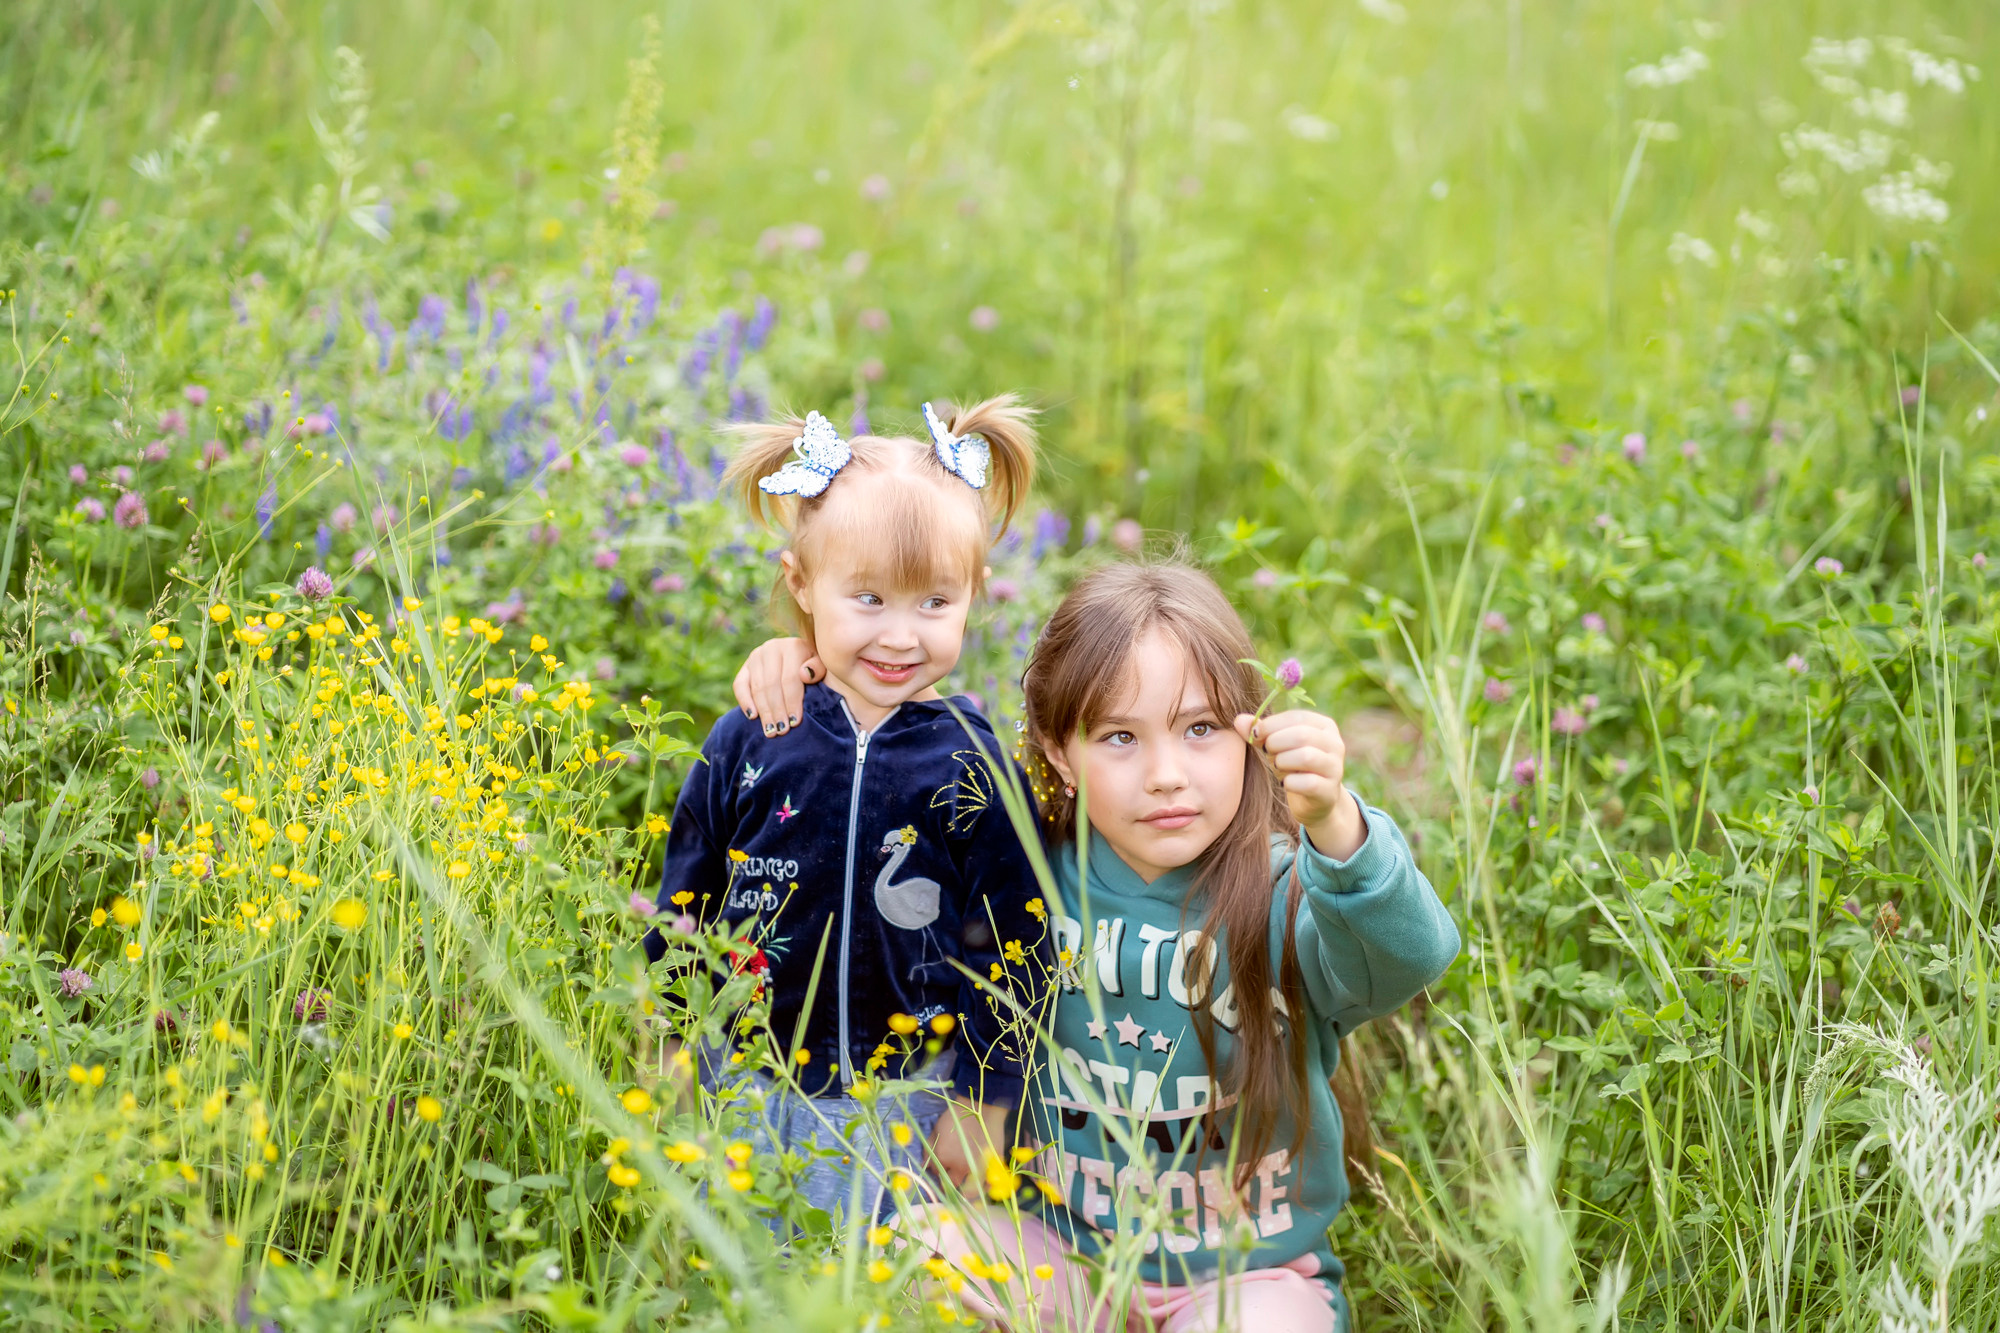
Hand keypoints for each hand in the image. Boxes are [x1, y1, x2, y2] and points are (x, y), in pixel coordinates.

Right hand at [732, 637, 823, 735]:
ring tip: (771, 730)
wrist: (802, 658)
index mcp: (793, 646)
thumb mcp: (824, 665)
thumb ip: (818, 668)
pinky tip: (753, 717)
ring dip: (764, 711)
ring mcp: (756, 656)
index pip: (790, 678)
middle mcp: (772, 647)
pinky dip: (744, 701)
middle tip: (781, 730)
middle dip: (777, 710)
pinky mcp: (745, 666)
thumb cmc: (816, 668)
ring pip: (756, 687)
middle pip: (771, 684)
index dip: (792, 702)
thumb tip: (804, 674)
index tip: (795, 722)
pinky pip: (739, 685)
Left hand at [926, 1099, 1012, 1192]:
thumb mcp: (937, 1129)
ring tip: (965, 1191)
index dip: (937, 1168)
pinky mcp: (991, 1167)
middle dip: (949, 1180)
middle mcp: (958, 1167)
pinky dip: (983, 1189)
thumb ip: (928, 1148)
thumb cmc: (957, 1116)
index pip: (935, 1172)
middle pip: (950, 1183)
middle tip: (952, 1176)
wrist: (981, 1107)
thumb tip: (924, 1164)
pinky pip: (986, 1186)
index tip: (941, 1165)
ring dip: (965, 1190)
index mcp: (942, 1157)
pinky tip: (981, 1186)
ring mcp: (976, 1168)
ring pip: (968, 1191)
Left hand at [1235, 708, 1366, 860]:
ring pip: (1306, 756)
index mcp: (1324, 726)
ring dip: (1282, 761)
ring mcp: (1335, 768)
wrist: (1313, 802)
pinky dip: (1289, 782)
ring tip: (1278, 766)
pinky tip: (1285, 783)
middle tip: (1267, 752)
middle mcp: (1335, 744)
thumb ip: (1258, 732)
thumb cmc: (1293, 767)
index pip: (1296, 717)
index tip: (1255, 734)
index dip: (1271, 724)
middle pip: (1301, 735)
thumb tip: (1238, 720)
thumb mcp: (1275, 746)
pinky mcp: (1329, 791)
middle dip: (1276, 743)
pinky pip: (1307, 783)